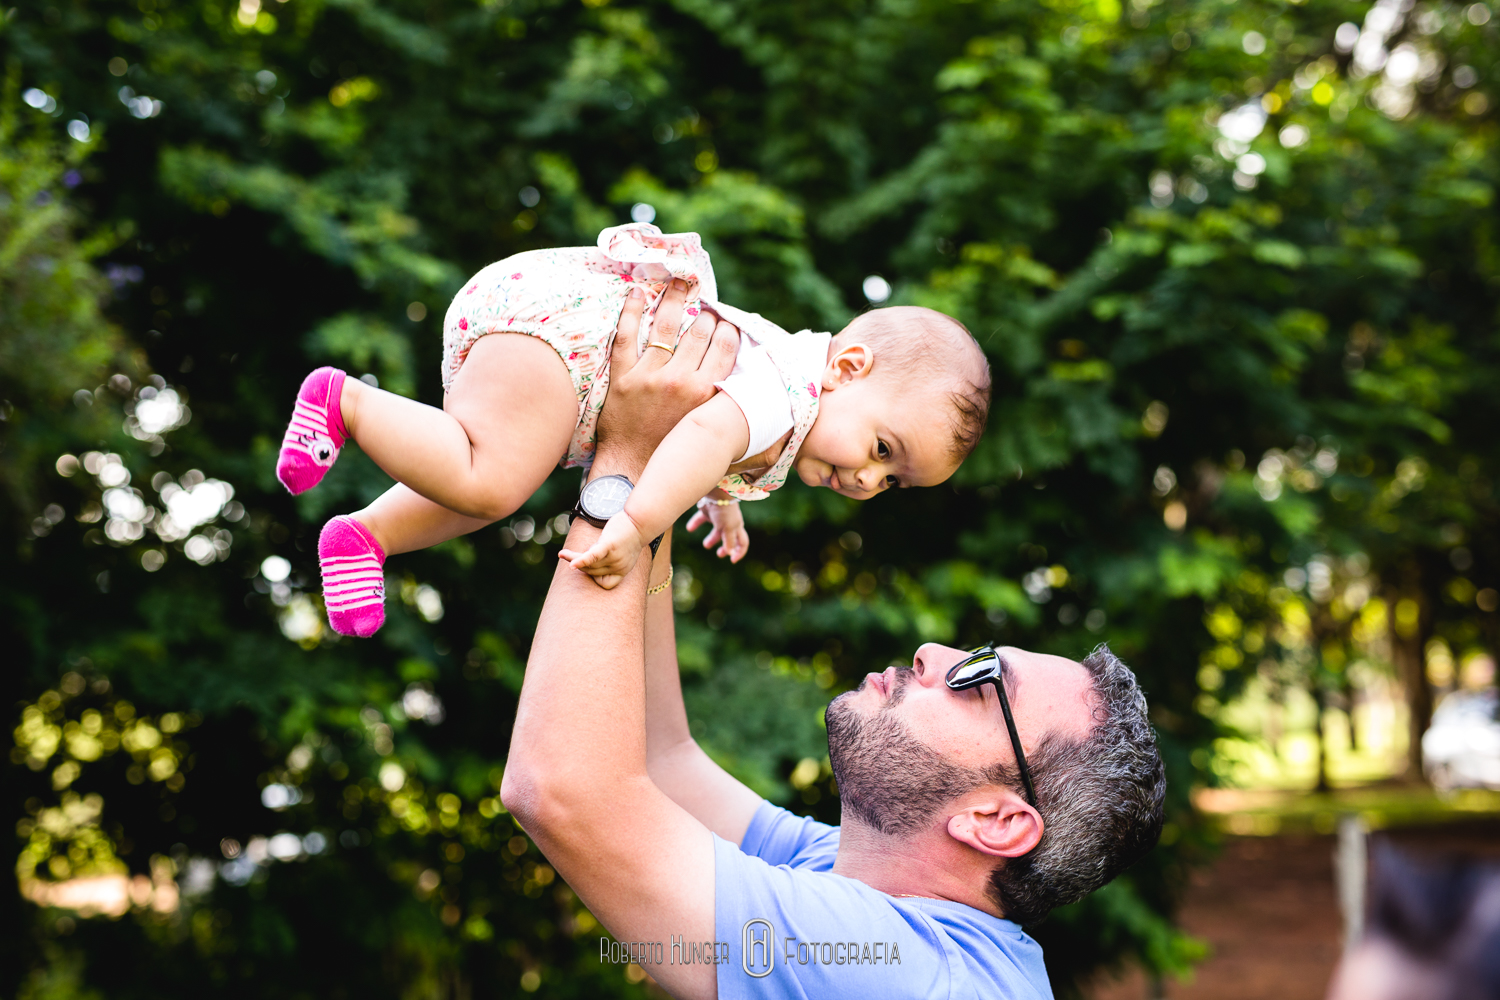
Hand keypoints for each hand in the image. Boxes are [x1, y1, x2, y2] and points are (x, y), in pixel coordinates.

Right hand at [558, 512, 645, 589]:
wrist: (640, 520)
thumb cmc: (627, 535)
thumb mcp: (622, 552)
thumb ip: (609, 560)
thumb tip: (586, 563)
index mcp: (623, 571)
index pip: (605, 583)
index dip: (595, 576)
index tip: (592, 565)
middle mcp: (620, 567)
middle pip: (593, 571)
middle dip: (582, 563)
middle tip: (572, 555)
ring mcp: (615, 557)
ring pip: (589, 564)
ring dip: (574, 558)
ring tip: (562, 554)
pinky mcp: (609, 545)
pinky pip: (593, 557)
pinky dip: (581, 561)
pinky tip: (571, 564)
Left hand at [593, 282, 739, 478]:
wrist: (632, 473)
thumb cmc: (674, 454)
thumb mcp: (708, 428)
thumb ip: (723, 402)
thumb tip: (744, 384)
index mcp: (706, 394)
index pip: (726, 347)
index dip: (728, 329)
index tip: (726, 323)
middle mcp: (680, 381)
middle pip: (699, 332)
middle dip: (706, 314)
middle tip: (705, 306)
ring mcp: (649, 377)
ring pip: (667, 326)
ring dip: (675, 299)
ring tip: (678, 283)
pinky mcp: (622, 378)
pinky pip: (626, 336)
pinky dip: (632, 311)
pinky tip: (637, 293)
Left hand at [686, 500, 748, 562]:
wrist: (714, 489)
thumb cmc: (724, 509)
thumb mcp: (728, 527)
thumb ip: (729, 541)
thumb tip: (730, 554)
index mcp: (737, 526)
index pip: (742, 542)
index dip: (739, 552)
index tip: (732, 560)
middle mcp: (729, 522)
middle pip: (730, 538)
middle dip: (725, 547)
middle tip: (719, 554)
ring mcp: (718, 516)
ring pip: (716, 530)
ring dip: (712, 538)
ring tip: (706, 545)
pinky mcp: (707, 509)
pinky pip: (702, 518)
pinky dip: (695, 524)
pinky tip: (689, 528)